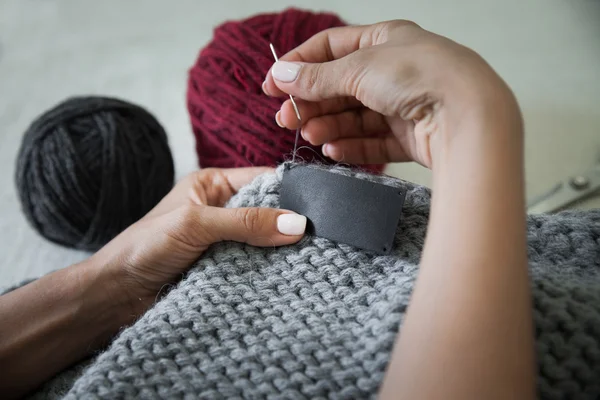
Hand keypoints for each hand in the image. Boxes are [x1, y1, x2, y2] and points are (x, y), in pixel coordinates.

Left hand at [92, 167, 305, 314]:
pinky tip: (288, 277)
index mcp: (213, 185)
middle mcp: (222, 210)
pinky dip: (269, 271)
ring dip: (280, 251)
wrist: (116, 294)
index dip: (291, 190)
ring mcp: (224, 241)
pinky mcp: (225, 268)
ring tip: (312, 258)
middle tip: (321, 236)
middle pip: (268, 211)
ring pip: (265, 241)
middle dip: (289, 224)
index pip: (263, 179)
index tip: (320, 205)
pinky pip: (256, 266)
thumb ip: (245, 222)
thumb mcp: (197, 225)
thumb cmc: (145, 247)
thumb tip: (296, 224)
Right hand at [263, 20, 518, 167]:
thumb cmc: (422, 77)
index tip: (271, 86)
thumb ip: (318, 77)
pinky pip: (373, 140)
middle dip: (311, 102)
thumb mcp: (359, 69)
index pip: (331, 48)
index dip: (299, 66)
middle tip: (286, 119)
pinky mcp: (411, 135)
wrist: (468, 117)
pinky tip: (332, 150)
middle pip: (340, 86)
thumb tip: (282, 76)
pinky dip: (351, 146)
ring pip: (354, 116)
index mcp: (385, 40)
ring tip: (309, 135)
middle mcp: (395, 70)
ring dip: (328, 126)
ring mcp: (404, 104)